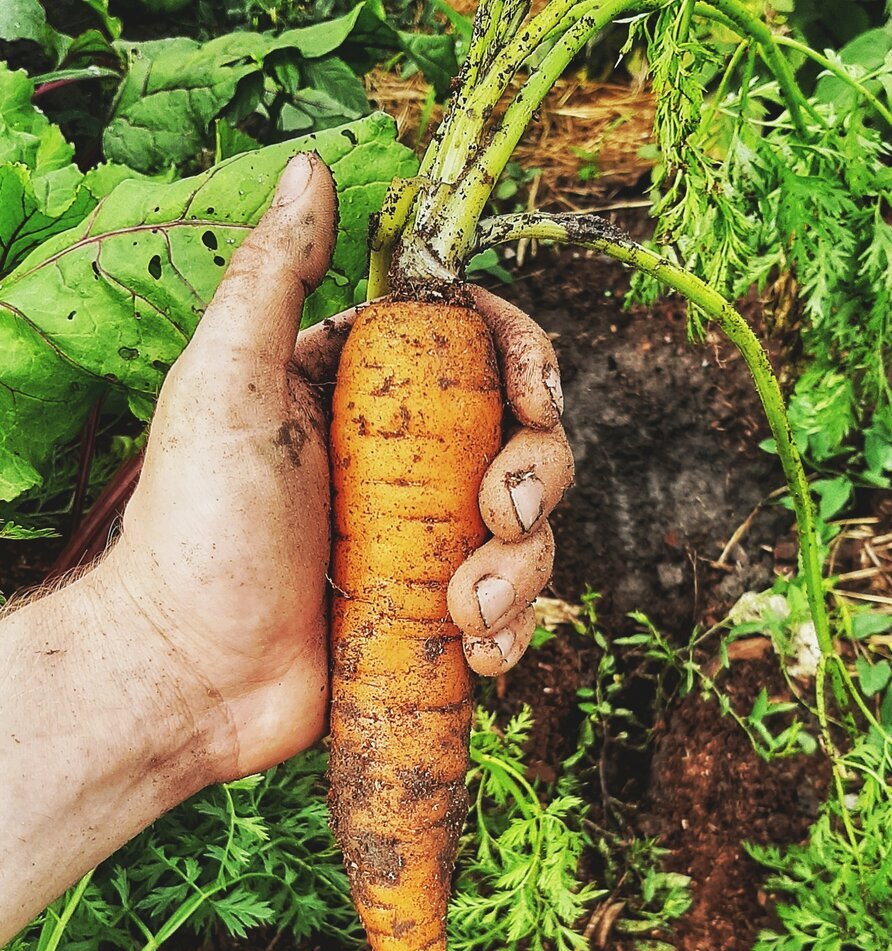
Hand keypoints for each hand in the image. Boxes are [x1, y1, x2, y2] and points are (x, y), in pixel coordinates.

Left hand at [104, 152, 573, 781]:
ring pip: (528, 531)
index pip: (477, 347)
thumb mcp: (225, 387)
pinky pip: (509, 610)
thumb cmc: (194, 528)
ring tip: (466, 612)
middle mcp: (405, 460)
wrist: (187, 674)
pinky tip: (480, 654)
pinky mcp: (432, 612)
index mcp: (364, 392)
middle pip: (524, 439)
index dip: (526, 359)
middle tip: (498, 515)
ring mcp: (423, 540)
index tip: (534, 396)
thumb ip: (272, 278)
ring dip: (522, 570)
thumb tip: (314, 167)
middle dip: (535, 475)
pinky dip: (512, 631)